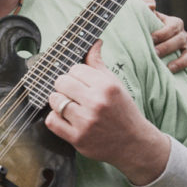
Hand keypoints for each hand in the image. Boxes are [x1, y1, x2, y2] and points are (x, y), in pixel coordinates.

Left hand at [44, 41, 169, 184]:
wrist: (134, 144)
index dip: (75, 75)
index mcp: (107, 86)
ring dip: (58, 102)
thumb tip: (93, 43)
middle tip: (72, 93)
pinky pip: (51, 121)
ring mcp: (86, 121)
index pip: (75, 69)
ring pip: (54, 100)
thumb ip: (98, 64)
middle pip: (61, 82)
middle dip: (64, 86)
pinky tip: (66, 118)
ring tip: (70, 105)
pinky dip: (55, 118)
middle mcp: (96, 102)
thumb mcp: (115, 84)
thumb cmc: (122, 111)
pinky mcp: (77, 138)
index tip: (80, 82)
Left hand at [140, 0, 186, 72]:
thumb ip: (145, 8)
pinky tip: (170, 69)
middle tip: (153, 51)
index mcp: (171, 22)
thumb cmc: (141, 28)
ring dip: (174, 54)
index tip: (151, 38)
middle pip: (179, 37)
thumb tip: (150, 5)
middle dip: (166, 45)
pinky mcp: (185, 56)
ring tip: (161, 60)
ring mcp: (183, 44)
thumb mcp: (142, 17)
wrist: (140, 46)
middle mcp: (179, 32)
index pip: (173, 25)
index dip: (164, 32)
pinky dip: (182, 63)